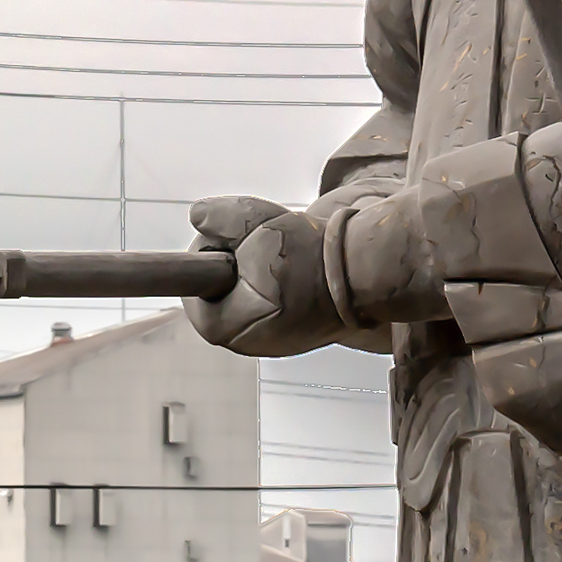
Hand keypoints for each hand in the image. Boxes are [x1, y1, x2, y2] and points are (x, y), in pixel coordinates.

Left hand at [188, 195, 333, 354]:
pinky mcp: (293, 340)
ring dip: (254, 274)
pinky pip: (270, 309)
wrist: (369, 275)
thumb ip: (221, 219)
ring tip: (280, 255)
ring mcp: (271, 345)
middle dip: (232, 265)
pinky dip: (275, 287)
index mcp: (225, 326)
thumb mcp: (259, 223)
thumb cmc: (313, 253)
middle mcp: (245, 344)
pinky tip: (294, 270)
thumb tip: (197, 216)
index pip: (193, 288)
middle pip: (218, 296)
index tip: (227, 238)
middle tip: (256, 242)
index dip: (206, 254)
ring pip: (244, 301)